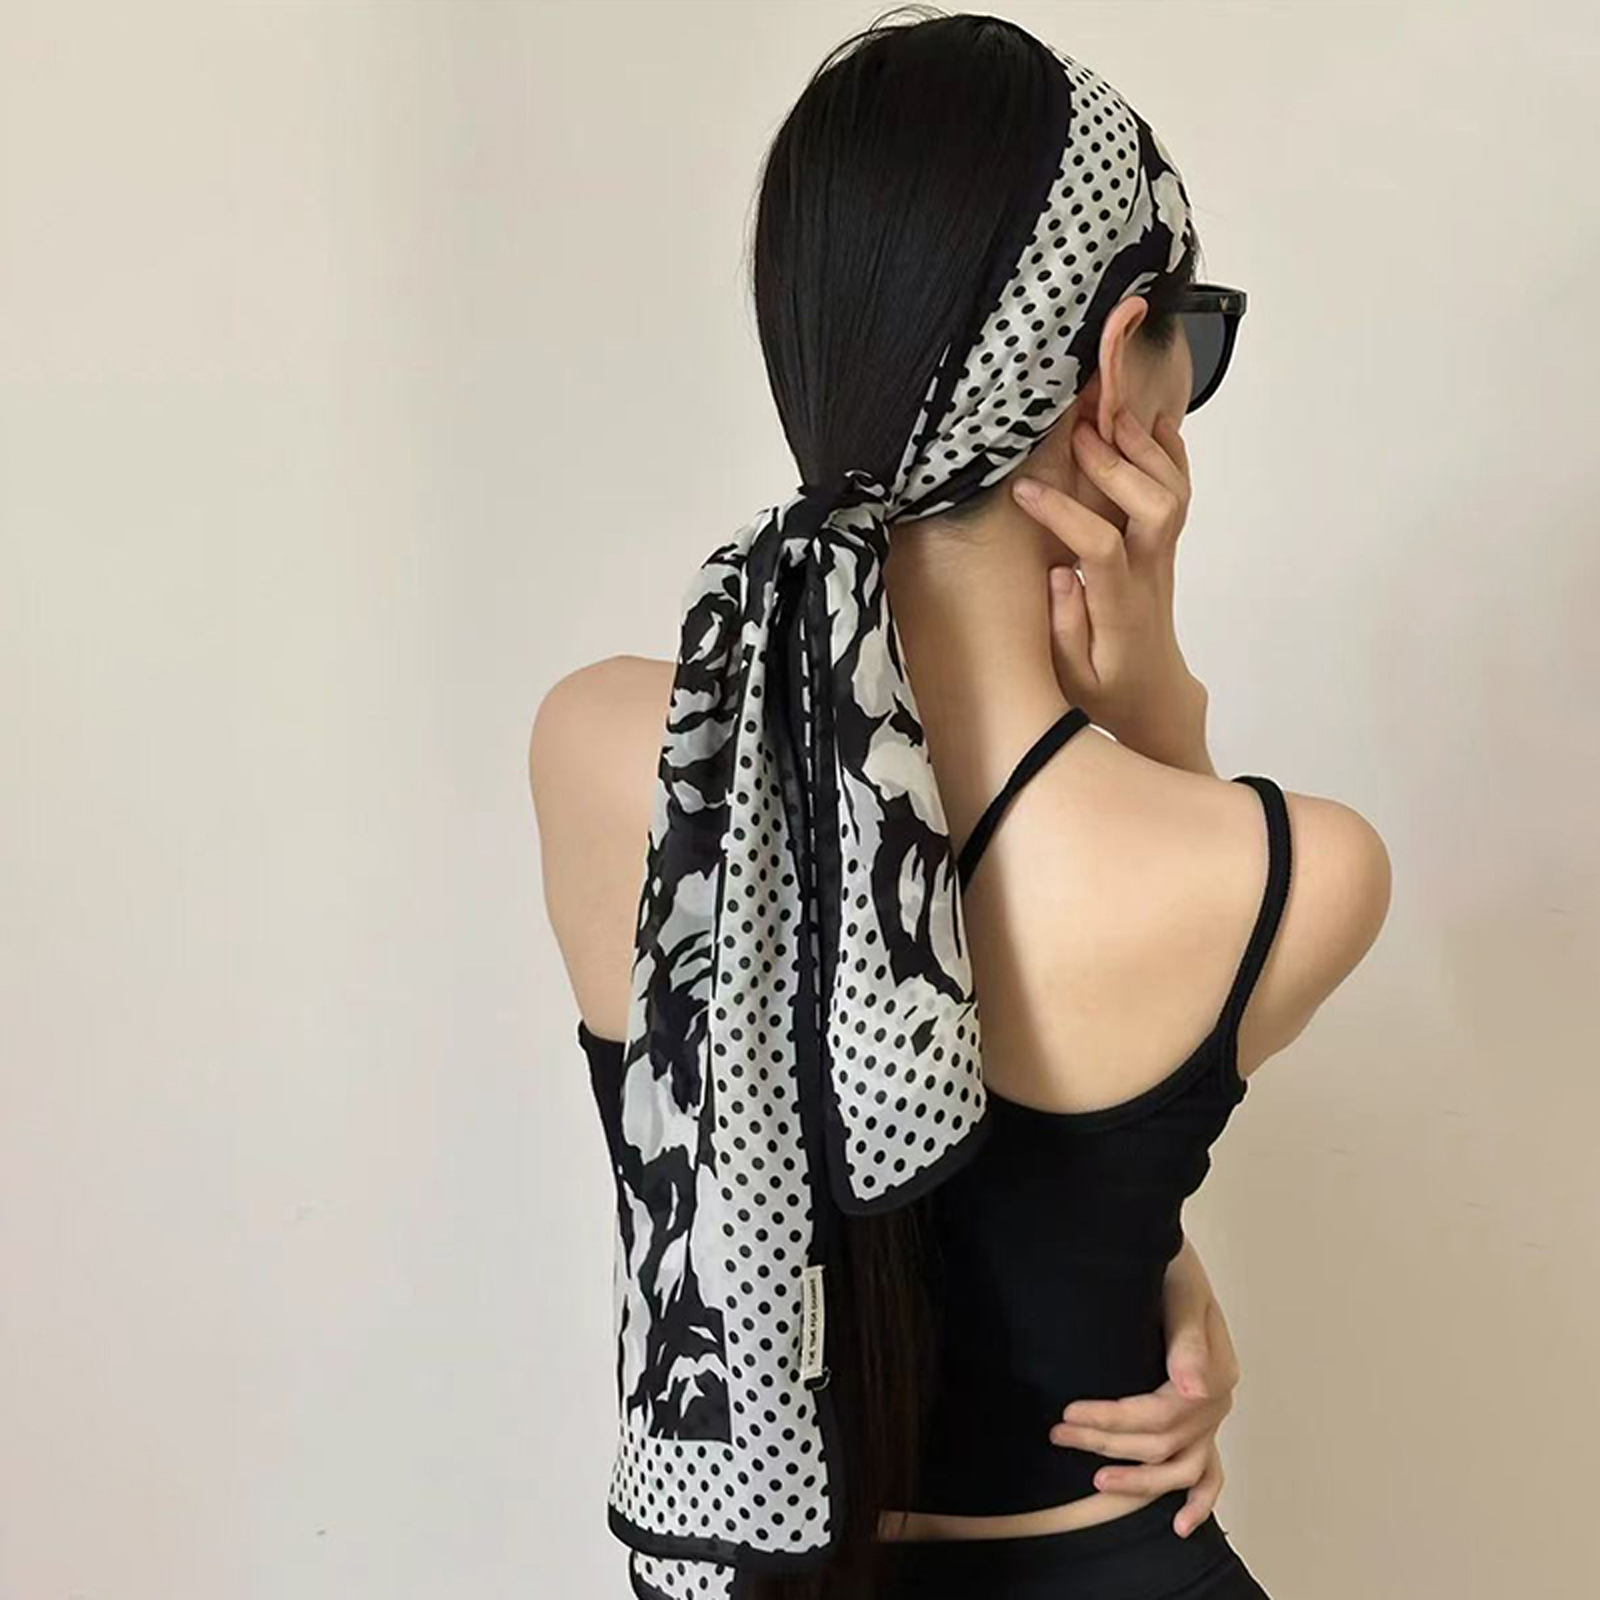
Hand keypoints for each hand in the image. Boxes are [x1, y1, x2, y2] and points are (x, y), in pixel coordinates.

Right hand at [1011, 409, 1212, 773]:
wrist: (1154, 694)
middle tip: (1080, 431)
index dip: (1066, 514)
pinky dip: (1171, 453)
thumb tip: (1062, 571)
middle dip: (1118, 466)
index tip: (1024, 492)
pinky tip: (1152, 423)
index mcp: (1120, 608)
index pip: (1102, 548)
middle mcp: (1149, 574)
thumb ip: (1066, 629)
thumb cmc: (1106, 690)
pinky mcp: (1165, 547)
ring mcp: (1163, 557)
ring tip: (1111, 414)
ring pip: (1174, 494)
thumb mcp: (1074, 679)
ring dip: (1144, 449)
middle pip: (1155, 508)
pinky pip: (1180, 493)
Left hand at [1046, 1236, 1240, 1537]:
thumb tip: (1193, 1390)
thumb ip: (1187, 1339)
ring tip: (1095, 1481)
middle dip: (1108, 1442)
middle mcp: (1217, 1400)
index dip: (1113, 1418)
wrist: (1169, 1251)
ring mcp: (1212, 1415)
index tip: (1070, 1412)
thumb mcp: (1180, 1288)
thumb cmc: (1171, 1265)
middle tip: (1059, 1433)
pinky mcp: (1203, 1421)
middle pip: (1162, 1441)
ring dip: (1139, 1479)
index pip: (1160, 1413)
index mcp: (1215, 1371)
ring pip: (1180, 1466)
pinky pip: (1210, 1472)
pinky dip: (1200, 1501)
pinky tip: (1178, 1524)